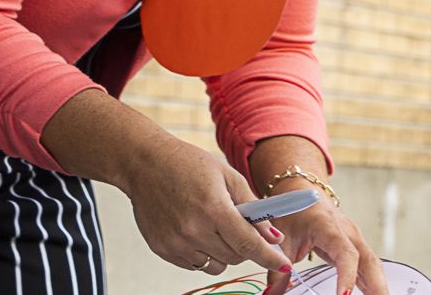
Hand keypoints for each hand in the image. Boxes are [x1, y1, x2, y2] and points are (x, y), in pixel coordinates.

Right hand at [117, 137, 290, 276]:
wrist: (146, 165)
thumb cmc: (189, 165)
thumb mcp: (229, 177)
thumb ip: (254, 208)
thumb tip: (273, 236)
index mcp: (213, 209)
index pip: (248, 243)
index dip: (269, 257)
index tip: (283, 264)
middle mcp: (193, 230)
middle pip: (235, 257)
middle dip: (246, 246)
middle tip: (240, 226)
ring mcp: (175, 243)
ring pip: (216, 265)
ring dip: (225, 252)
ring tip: (216, 227)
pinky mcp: (162, 250)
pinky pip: (194, 265)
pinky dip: (204, 254)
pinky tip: (198, 231)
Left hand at [262, 184, 387, 294]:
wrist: (303, 192)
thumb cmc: (293, 211)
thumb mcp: (281, 240)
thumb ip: (276, 269)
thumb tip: (272, 294)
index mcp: (330, 227)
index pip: (345, 254)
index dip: (346, 275)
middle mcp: (348, 233)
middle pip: (369, 260)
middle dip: (377, 285)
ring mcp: (354, 239)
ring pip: (372, 263)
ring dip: (379, 285)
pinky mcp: (354, 246)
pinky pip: (368, 265)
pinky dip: (372, 281)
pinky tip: (374, 294)